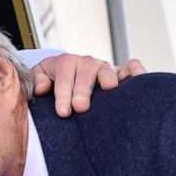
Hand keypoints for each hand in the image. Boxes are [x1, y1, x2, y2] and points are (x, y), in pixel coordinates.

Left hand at [30, 53, 146, 116]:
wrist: (67, 76)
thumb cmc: (52, 82)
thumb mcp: (40, 79)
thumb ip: (37, 81)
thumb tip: (42, 88)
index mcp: (65, 64)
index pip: (64, 75)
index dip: (63, 93)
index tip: (63, 112)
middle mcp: (86, 64)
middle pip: (86, 72)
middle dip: (83, 90)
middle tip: (81, 107)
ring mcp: (104, 68)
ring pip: (107, 70)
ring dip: (108, 79)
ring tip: (109, 90)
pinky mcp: (120, 74)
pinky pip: (131, 68)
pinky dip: (136, 71)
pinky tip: (138, 80)